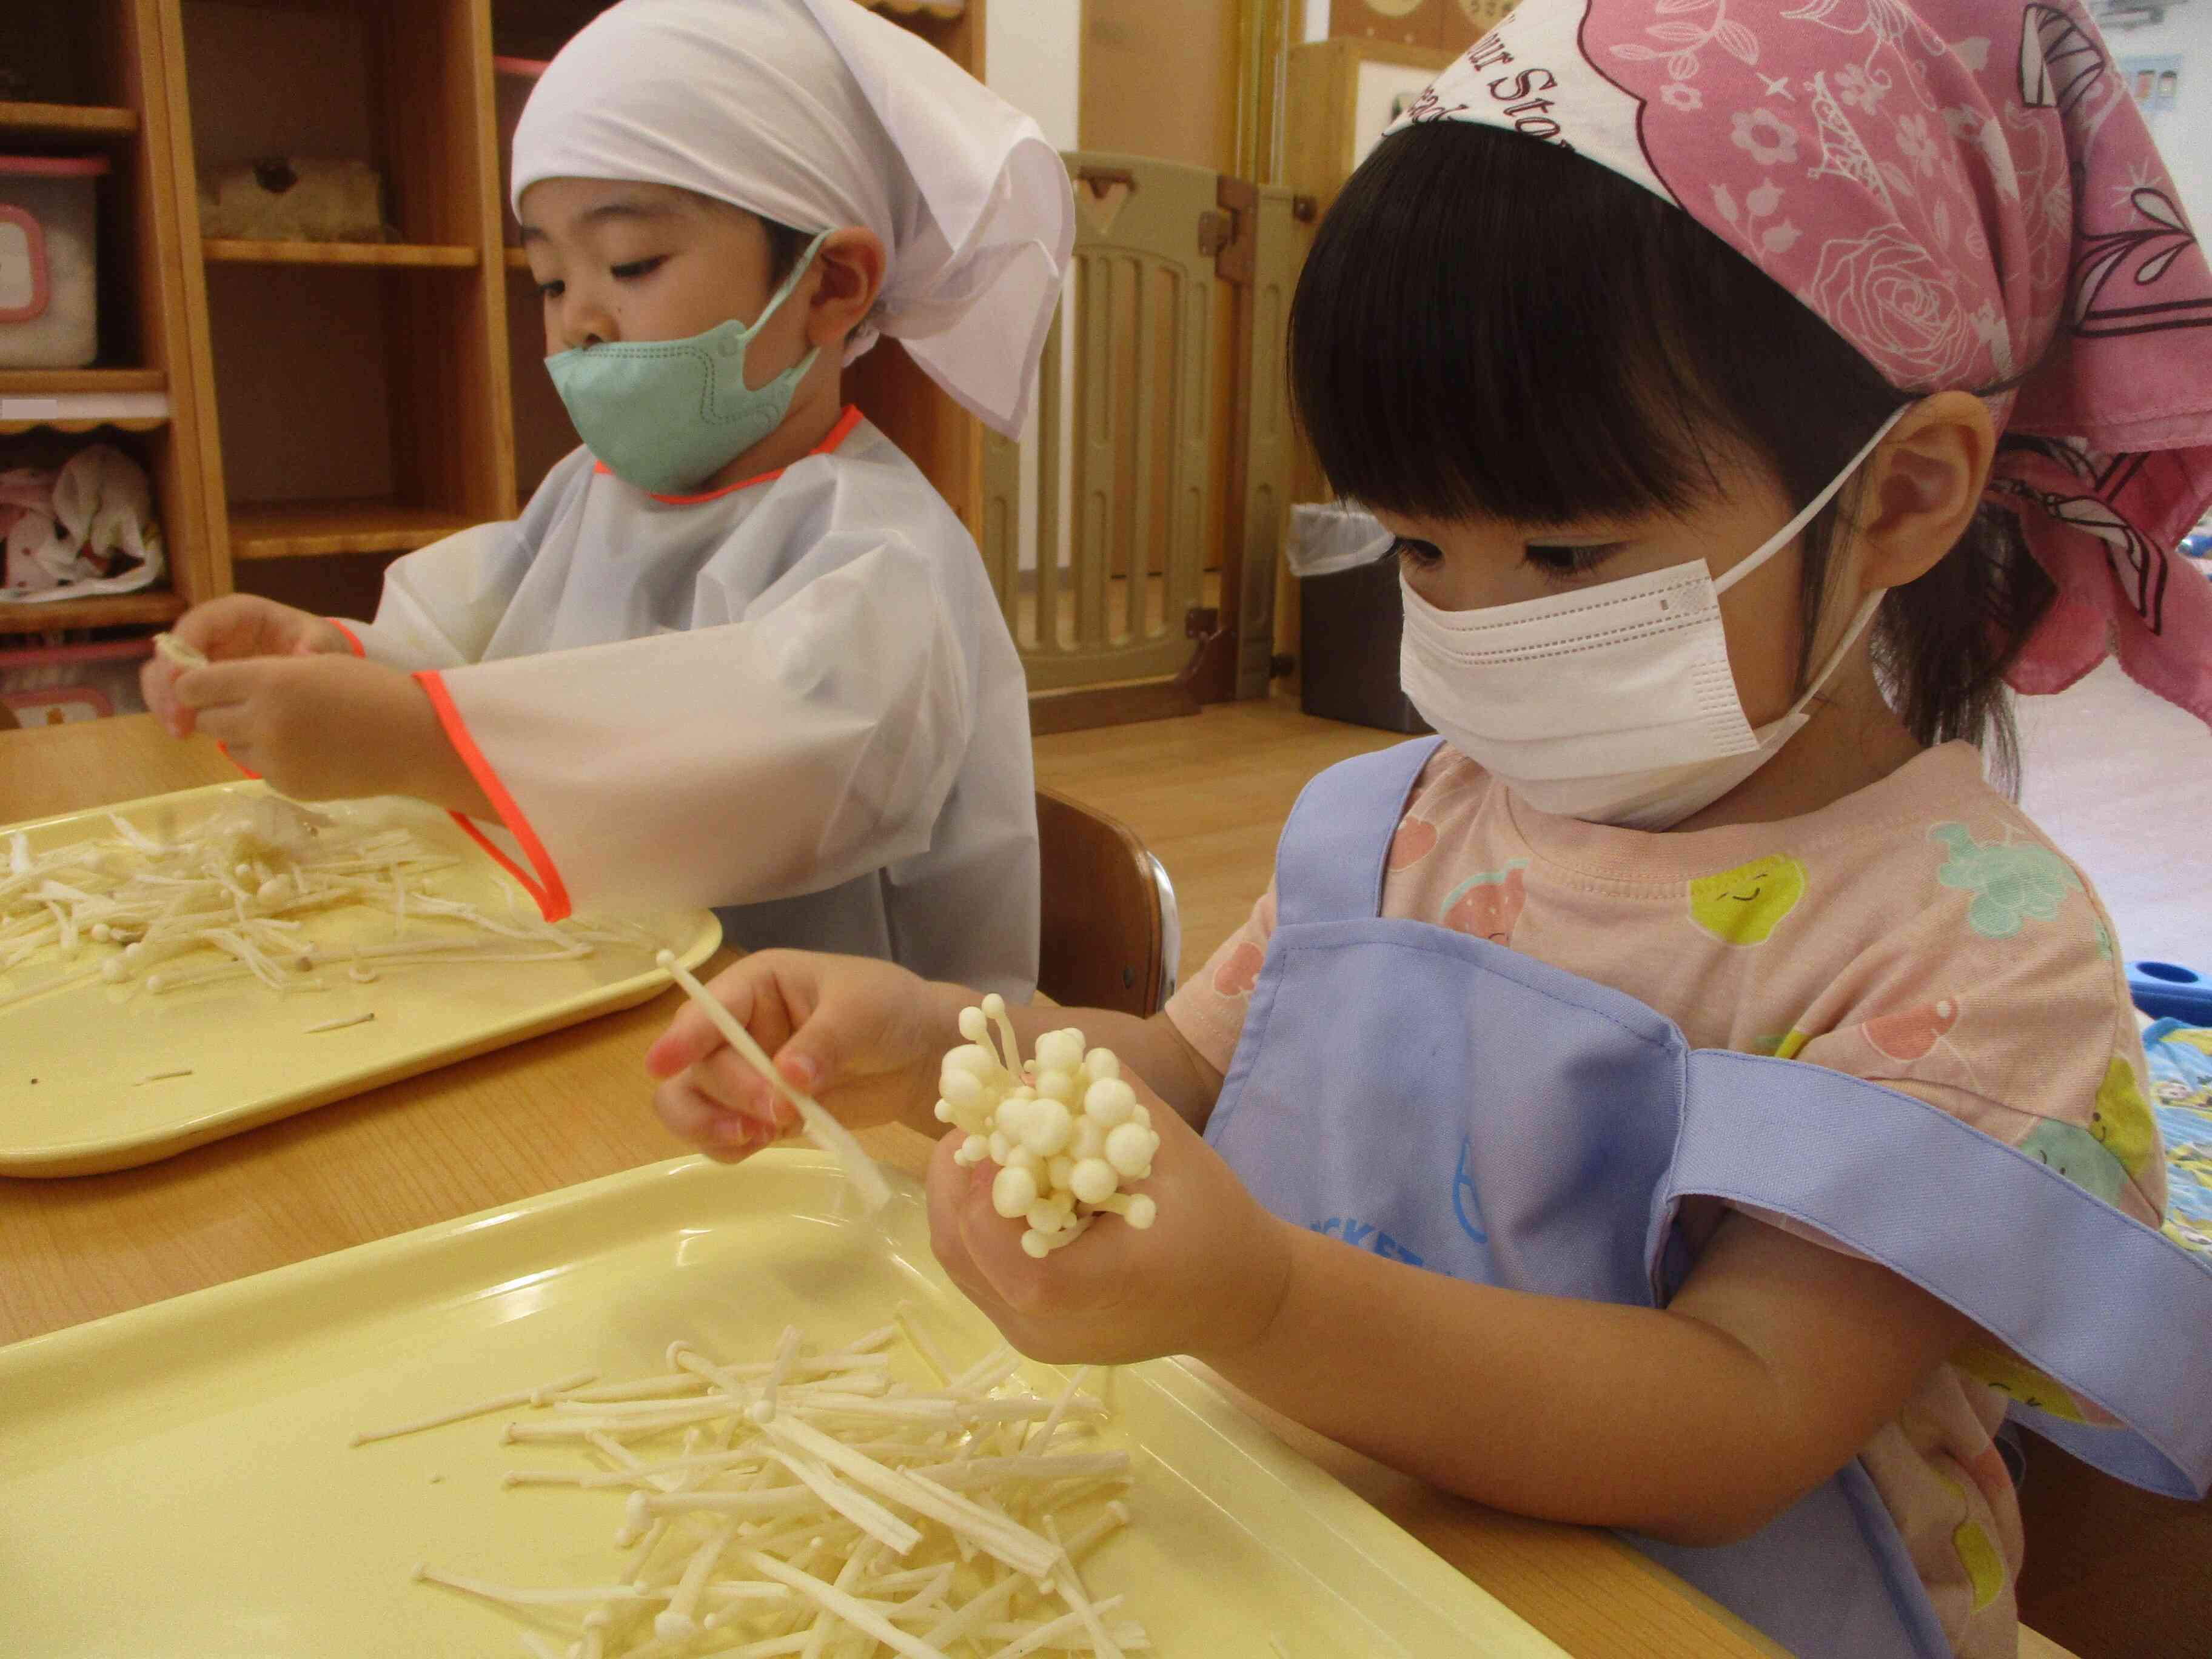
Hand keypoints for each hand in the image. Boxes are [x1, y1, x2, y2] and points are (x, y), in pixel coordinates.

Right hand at [142, 595, 352, 738]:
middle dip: (168, 683)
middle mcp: (213, 632)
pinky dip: (173, 711)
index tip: (182, 682)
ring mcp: (202, 658)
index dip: (183, 648)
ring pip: (164, 673)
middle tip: (178, 719)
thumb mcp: (325, 642)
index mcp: (239, 614)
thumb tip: (305, 657)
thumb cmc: (318, 648)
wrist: (318, 669)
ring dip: (164, 701)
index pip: (200, 622)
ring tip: (181, 732)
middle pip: (172, 650)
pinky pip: (174, 693)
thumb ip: (317, 647)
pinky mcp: (200, 683)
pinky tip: (186, 734)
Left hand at [172, 653, 460, 803]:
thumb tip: (202, 693)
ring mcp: (274, 759)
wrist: (415, 738)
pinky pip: (257, 767)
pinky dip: (270, 758)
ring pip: (227, 745)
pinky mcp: (286, 786)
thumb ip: (258, 676)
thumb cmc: (369, 688)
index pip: (194, 686)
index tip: (206, 684)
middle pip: (205, 718)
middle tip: (249, 704)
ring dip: (243, 734)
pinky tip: (307, 750)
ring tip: (285, 727)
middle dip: (218, 709)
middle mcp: (263, 721)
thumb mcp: (311, 665)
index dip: (195, 684)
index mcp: (269, 681)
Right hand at [645, 951, 958, 1162]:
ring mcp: (744, 1075)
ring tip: (757, 1138)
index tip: (662, 1064)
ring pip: (691, 1102)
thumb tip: (788, 1075)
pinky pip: (718, 1136)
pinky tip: (761, 1146)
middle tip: (780, 1110)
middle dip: (730, 1091)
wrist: (921, 1058)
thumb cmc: (892, 1012)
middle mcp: (739, 1028)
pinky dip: (728, 1147)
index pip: (707, 1008)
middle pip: (698, 1064)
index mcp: (756, 986)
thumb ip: (825, 1040)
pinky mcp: (757, 1114)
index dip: (682, 1036)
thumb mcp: (864, 1012)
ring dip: (710, 1125)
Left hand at [926, 1073, 1294, 1367]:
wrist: (1238, 1301)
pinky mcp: (1031, 1339)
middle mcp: (1051, 1328)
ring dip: (962, 1202)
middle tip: (976, 1129)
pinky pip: (980, 1278)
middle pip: (961, 1252)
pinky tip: (1006, 1193)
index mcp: (1093, 1287)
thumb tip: (1032, 1067)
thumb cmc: (1213, 1221)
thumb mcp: (1171, 1149)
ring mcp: (1035, 1340)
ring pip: (960, 1266)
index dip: (983, 1177)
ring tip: (988, 1154)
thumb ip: (1105, 1101)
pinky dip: (979, 1229)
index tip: (997, 1128)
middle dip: (957, 1179)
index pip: (996, 1239)